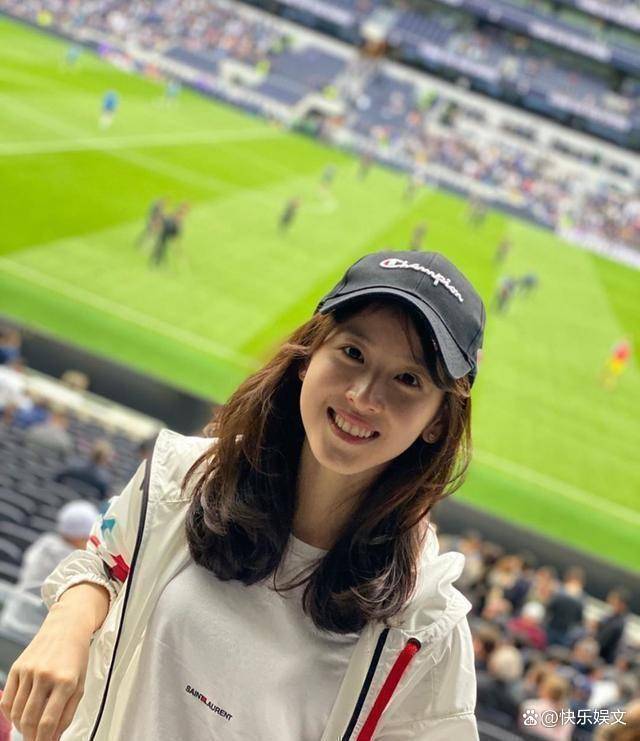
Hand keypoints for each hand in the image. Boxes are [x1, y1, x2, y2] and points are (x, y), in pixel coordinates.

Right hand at [0, 609, 90, 740]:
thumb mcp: (80, 684)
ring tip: (28, 730)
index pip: (48, 722)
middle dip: (31, 737)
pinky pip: (6, 700)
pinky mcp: (17, 667)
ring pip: (16, 712)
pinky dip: (10, 715)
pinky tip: (18, 717)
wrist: (67, 626)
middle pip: (30, 719)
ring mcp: (29, 671)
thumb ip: (67, 713)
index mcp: (66, 681)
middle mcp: (46, 675)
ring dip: (20, 727)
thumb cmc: (76, 656)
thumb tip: (53, 738)